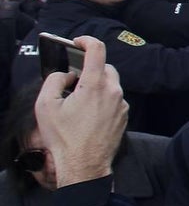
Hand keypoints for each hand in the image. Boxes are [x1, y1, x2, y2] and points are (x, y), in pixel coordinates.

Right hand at [35, 36, 128, 187]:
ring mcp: (122, 104)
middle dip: (90, 69)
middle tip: (74, 79)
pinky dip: (103, 99)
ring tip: (79, 100)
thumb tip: (66, 75)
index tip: (78, 42)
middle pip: (105, 67)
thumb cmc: (64, 137)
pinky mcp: (125, 116)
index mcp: (94, 85)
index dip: (87, 41)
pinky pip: (115, 99)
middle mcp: (113, 91)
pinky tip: (89, 113)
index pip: (97, 50)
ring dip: (97, 85)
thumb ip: (54, 81)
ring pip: (111, 84)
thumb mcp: (46, 106)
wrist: (84, 165)